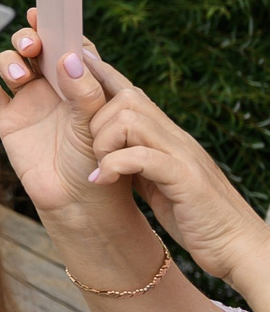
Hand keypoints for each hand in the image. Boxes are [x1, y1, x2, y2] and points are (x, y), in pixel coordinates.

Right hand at [0, 8, 118, 226]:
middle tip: (32, 46)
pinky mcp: (6, 119)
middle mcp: (51, 84)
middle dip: (26, 39)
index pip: (64, 42)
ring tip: (18, 79)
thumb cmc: (98, 160)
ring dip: (8, 62)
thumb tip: (68, 56)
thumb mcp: (98, 122)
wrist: (79, 199)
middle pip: (31, 47)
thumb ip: (85, 90)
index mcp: (77, 79)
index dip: (54, 25)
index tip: (43, 13)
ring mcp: (27, 100)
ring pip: (8, 64)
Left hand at [78, 50, 269, 301]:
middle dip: (95, 118)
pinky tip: (99, 181)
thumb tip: (109, 149)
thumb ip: (137, 160)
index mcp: (167, 138)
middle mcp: (175, 139)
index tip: (74, 64)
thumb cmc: (197, 217)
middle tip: (90, 152)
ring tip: (98, 168)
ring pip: (130, 118)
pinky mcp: (184, 178)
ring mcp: (182, 155)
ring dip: (103, 142)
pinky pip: (141, 156)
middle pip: (127, 98)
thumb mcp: (159, 182)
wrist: (237, 247)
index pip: (132, 94)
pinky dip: (113, 165)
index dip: (101, 76)